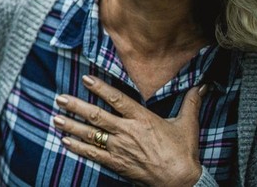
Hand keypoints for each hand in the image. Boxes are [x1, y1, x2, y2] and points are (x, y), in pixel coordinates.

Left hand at [55, 74, 203, 185]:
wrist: (181, 181)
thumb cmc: (184, 153)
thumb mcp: (188, 124)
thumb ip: (191, 102)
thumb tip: (201, 85)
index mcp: (142, 119)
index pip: (117, 99)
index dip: (101, 88)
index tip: (85, 79)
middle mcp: (128, 132)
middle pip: (97, 116)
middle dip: (76, 106)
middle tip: (59, 98)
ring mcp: (120, 148)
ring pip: (91, 135)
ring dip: (71, 126)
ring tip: (55, 118)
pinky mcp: (117, 164)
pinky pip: (94, 154)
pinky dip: (78, 148)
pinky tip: (65, 141)